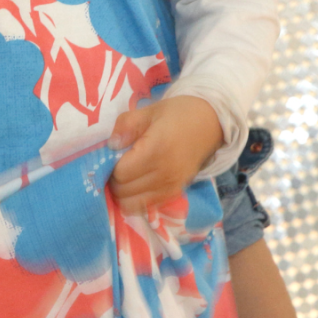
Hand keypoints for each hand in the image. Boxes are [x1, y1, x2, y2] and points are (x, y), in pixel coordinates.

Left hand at [108, 95, 223, 214]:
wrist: (209, 123)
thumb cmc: (176, 114)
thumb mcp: (147, 111)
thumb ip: (126, 126)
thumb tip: (110, 145)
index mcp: (156, 150)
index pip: (120, 173)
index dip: (108, 165)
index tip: (107, 155)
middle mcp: (164, 174)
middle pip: (124, 191)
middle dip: (112, 180)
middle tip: (112, 165)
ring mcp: (172, 186)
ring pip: (134, 204)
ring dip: (123, 192)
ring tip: (123, 174)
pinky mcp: (176, 193)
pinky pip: (148, 206)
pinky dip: (136, 198)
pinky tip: (135, 182)